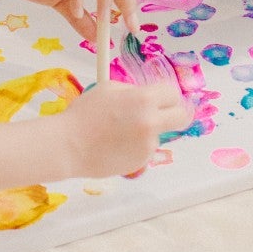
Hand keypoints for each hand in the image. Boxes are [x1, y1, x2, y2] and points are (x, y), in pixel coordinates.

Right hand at [58, 81, 191, 177]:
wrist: (70, 145)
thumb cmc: (84, 114)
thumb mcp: (109, 89)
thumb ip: (133, 92)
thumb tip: (147, 98)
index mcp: (143, 100)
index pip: (172, 94)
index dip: (167, 95)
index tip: (163, 99)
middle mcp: (151, 123)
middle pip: (182, 117)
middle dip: (176, 113)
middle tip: (165, 115)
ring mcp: (148, 145)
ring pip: (159, 134)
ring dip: (147, 132)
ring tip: (119, 132)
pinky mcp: (141, 162)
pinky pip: (145, 149)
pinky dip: (136, 146)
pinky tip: (116, 144)